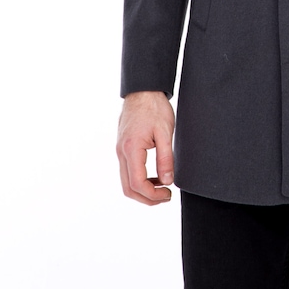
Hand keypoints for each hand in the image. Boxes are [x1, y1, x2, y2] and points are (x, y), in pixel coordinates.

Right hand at [116, 91, 175, 205]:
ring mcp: (120, 150)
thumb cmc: (154, 108)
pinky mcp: (123, 147)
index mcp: (131, 149)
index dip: (153, 195)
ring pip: (126, 182)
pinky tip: (154, 177)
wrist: (143, 90)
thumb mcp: (165, 132)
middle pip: (128, 188)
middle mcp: (121, 152)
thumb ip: (166, 158)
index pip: (137, 184)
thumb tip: (168, 181)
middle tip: (166, 197)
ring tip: (163, 188)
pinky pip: (127, 171)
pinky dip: (139, 180)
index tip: (168, 193)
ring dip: (143, 190)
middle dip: (147, 198)